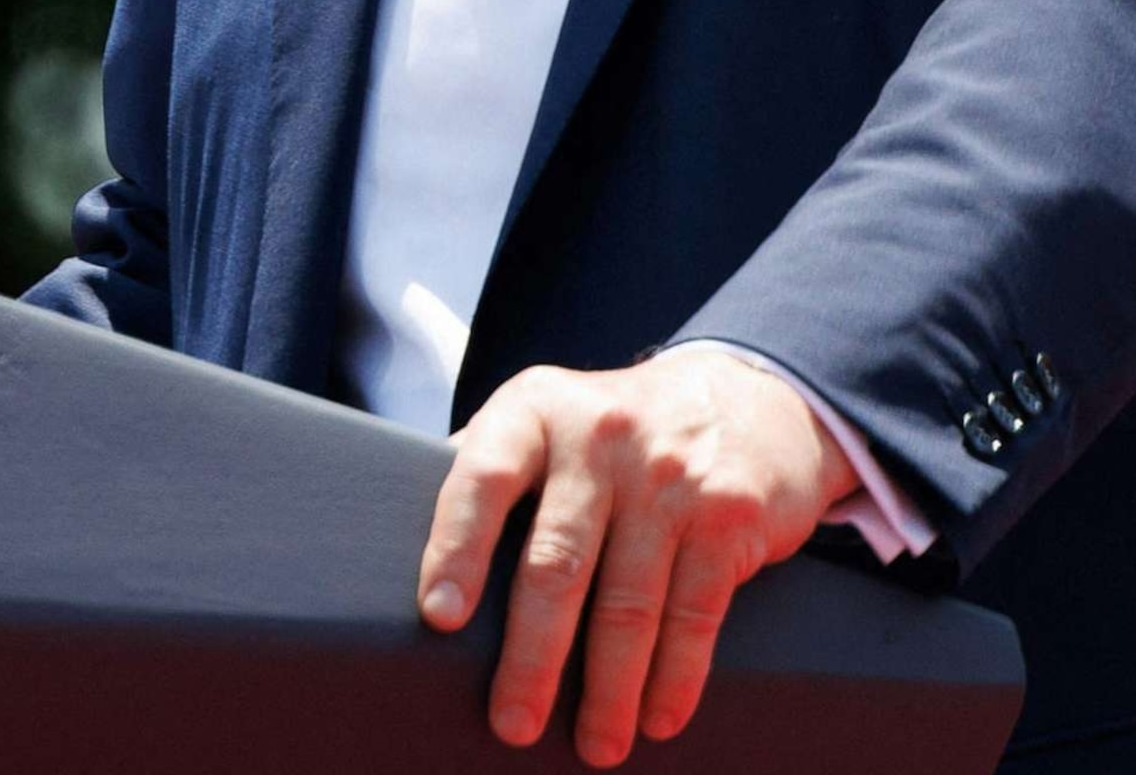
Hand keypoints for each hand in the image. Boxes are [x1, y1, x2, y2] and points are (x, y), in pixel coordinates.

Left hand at [418, 345, 858, 763]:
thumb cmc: (613, 436)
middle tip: (513, 726)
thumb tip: (386, 565)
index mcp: (536, 411)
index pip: (483, 478)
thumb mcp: (547, 423)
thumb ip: (485, 474)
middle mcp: (602, 433)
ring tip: (595, 746)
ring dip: (609, 691)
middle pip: (556, 563)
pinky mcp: (730, 511)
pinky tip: (659, 716)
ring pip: (629, 603)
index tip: (439, 620)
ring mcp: (671, 471)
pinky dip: (676, 676)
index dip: (456, 548)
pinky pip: (696, 611)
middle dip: (532, 659)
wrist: (748, 395)